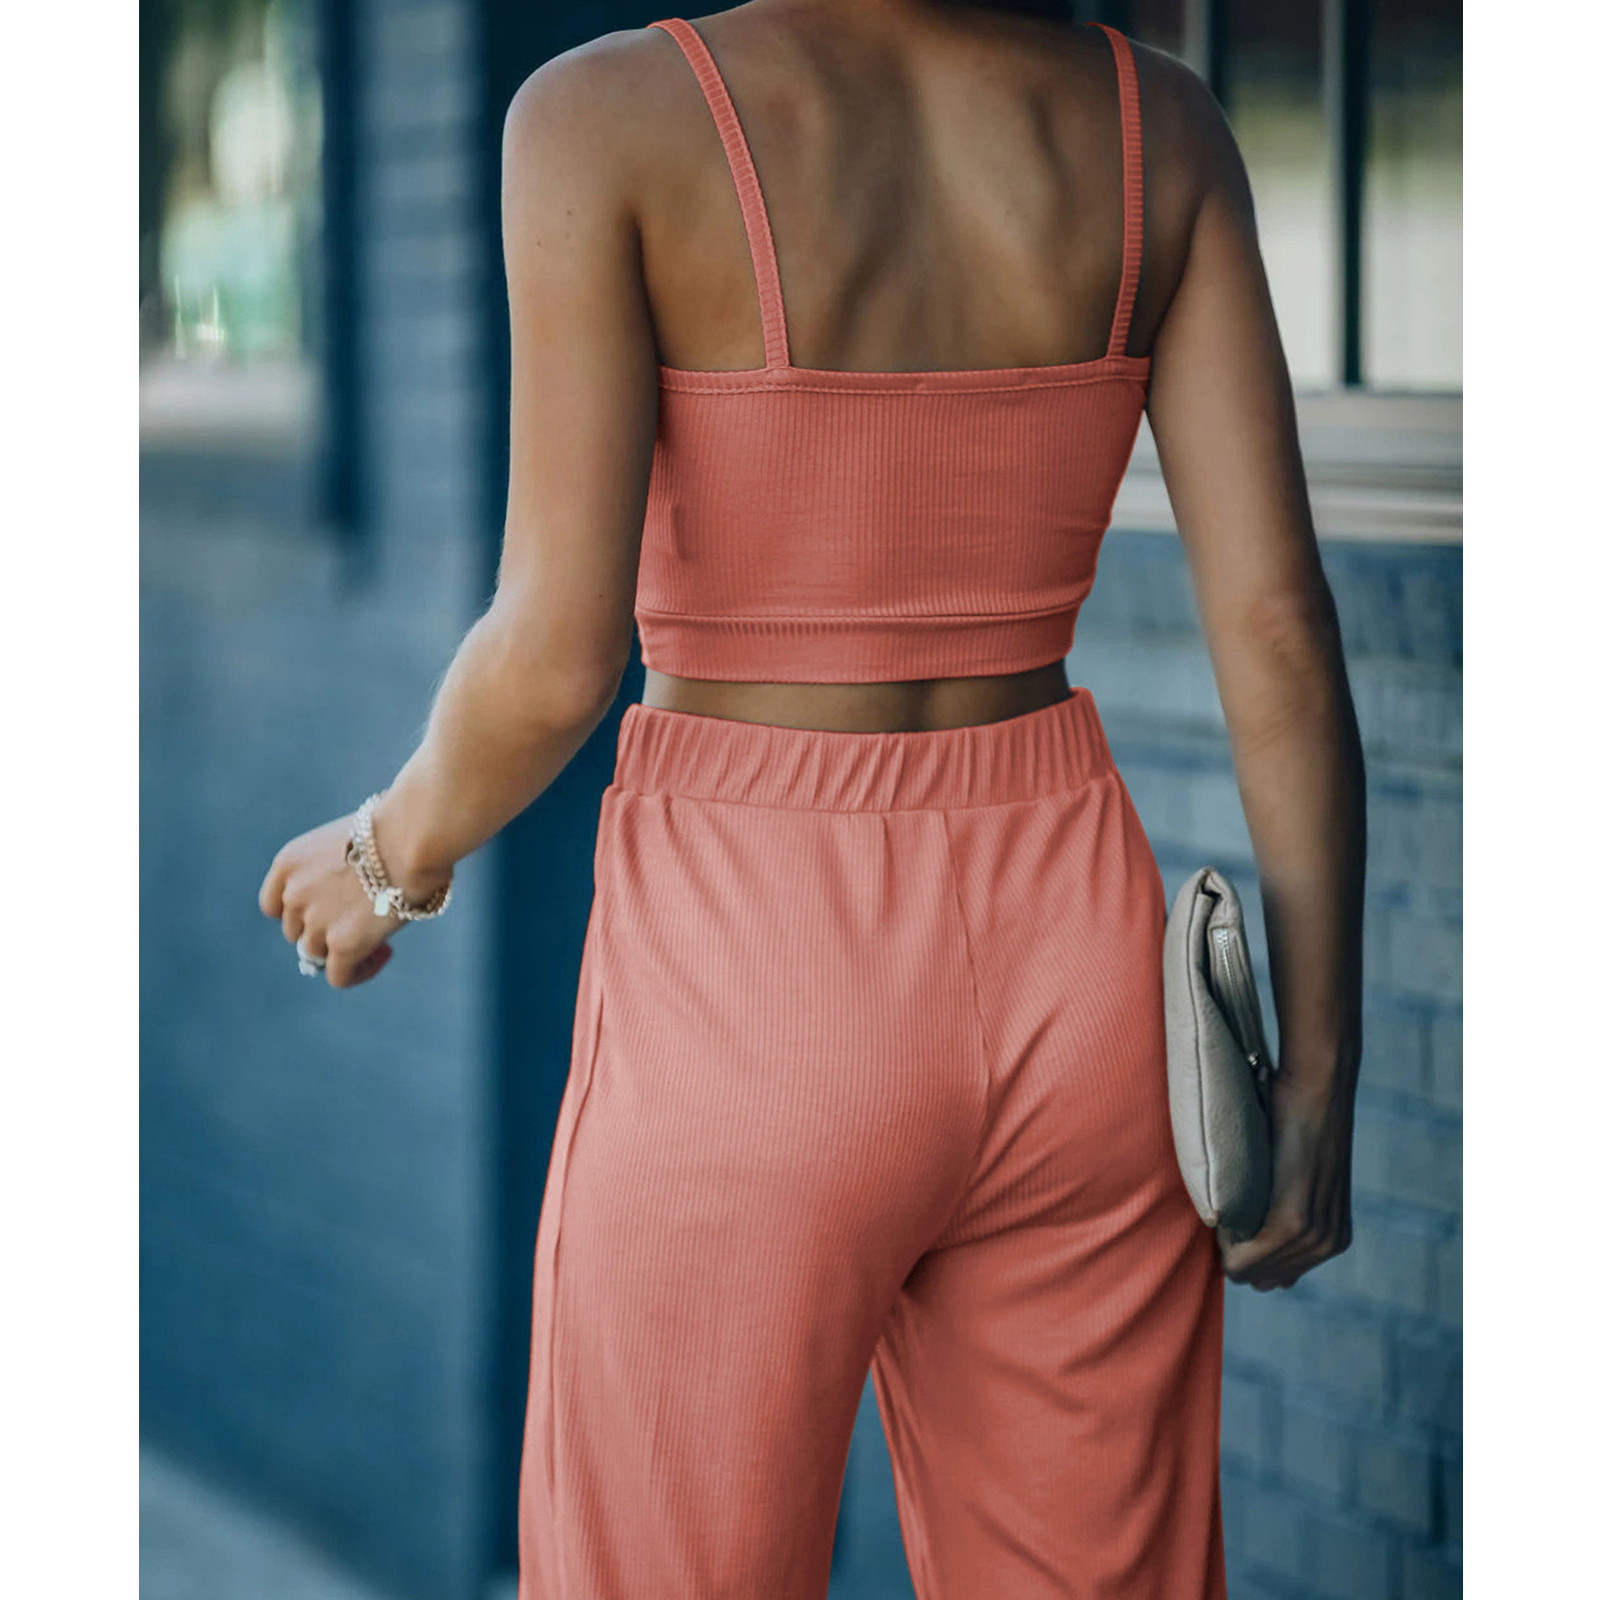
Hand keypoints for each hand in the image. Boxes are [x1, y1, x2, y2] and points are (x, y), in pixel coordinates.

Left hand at [258, 812, 405, 989]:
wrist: (411, 836)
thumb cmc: (397, 828)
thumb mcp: (348, 840)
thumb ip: (338, 868)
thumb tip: (357, 895)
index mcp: (290, 863)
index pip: (273, 905)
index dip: (299, 913)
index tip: (327, 910)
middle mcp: (294, 894)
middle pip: (298, 931)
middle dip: (326, 930)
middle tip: (363, 922)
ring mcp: (316, 921)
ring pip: (319, 953)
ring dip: (344, 951)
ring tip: (380, 938)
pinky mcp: (342, 944)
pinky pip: (340, 977)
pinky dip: (358, 972)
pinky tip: (384, 954)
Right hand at [1218, 1071, 1355, 1290]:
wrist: (1317, 1091)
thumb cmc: (1299, 1122)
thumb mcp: (1303, 1175)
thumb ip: (1290, 1205)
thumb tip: (1252, 1224)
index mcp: (1334, 1238)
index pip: (1278, 1276)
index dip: (1250, 1255)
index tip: (1236, 1222)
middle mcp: (1328, 1244)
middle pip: (1266, 1280)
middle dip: (1240, 1256)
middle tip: (1229, 1214)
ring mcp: (1313, 1235)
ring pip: (1252, 1273)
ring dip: (1230, 1247)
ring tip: (1226, 1206)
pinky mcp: (1293, 1221)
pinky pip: (1244, 1257)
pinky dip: (1227, 1241)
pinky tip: (1224, 1209)